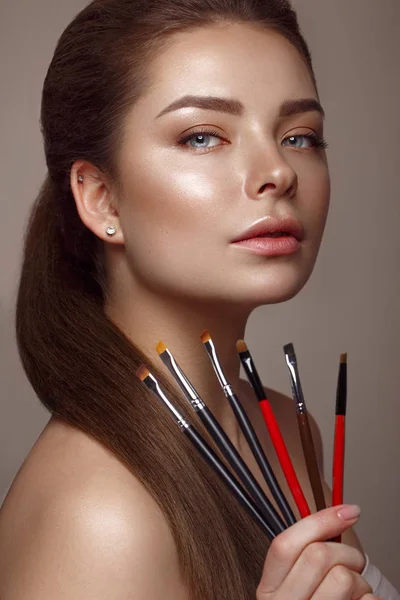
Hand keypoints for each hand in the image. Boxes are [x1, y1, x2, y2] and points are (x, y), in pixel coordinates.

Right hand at [256, 505, 377, 599]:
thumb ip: (305, 553)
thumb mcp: (295, 583)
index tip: (349, 511)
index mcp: (269, 588)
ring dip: (360, 580)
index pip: (285, 544)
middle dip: (347, 552)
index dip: (320, 520)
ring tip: (354, 591)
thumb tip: (342, 513)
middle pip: (319, 556)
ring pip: (343, 578)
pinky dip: (371, 599)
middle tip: (353, 562)